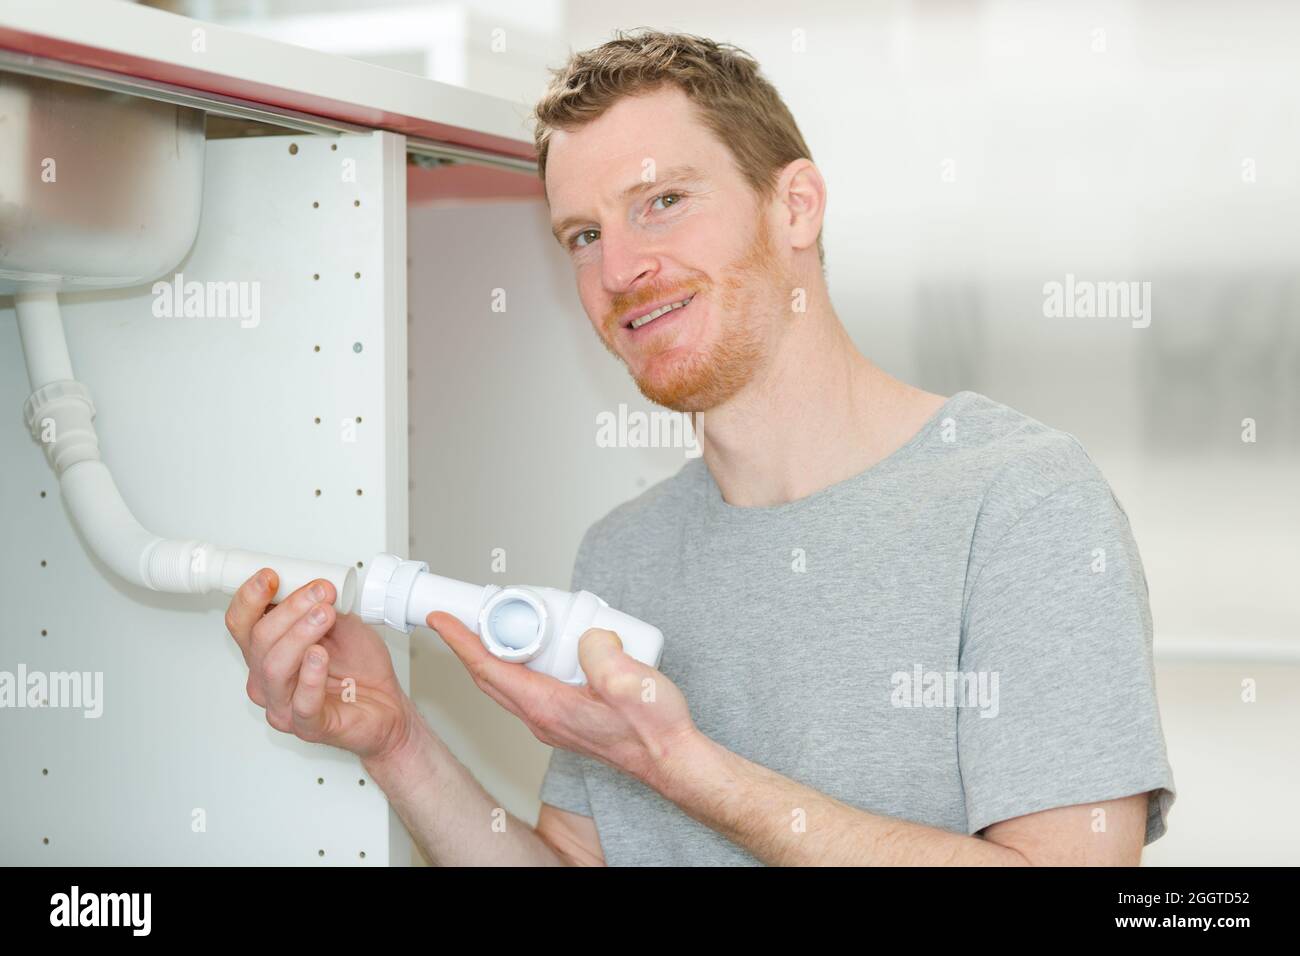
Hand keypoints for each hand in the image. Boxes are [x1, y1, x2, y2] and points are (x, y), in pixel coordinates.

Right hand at [224, 569, 412, 761]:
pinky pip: (303, 703)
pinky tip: (320, 656)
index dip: (250, 598)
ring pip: (274, 667)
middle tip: (320, 593)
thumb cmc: (360, 669)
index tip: (271, 576)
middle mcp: (268, 680)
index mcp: (267, 653)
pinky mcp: (309, 726)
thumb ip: (320, 605)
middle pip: (259, 641)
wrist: (388, 705)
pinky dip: (311, 676)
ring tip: (324, 615)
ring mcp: (285, 706)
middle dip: (289, 610)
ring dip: (299, 634)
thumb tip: (310, 582)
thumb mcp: (340, 623)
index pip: (241, 624)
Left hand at [427, 611, 697, 786]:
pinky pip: (533, 686)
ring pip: (510, 682)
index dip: (460, 641)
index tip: (441, 620)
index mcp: (548, 706)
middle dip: (470, 644)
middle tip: (463, 615)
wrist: (672, 760)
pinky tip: (543, 648)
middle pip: (491, 677)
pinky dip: (523, 663)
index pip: (488, 669)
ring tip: (502, 624)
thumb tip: (588, 634)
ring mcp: (554, 721)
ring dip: (497, 654)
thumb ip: (600, 651)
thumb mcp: (629, 680)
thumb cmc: (654, 730)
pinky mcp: (568, 718)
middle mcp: (544, 717)